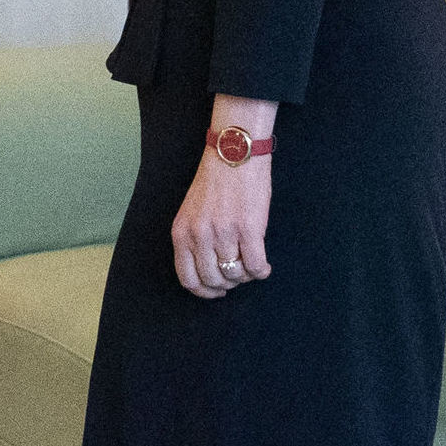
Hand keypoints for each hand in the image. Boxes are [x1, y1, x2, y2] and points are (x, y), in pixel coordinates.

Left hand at [171, 97, 276, 299]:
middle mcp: (200, 236)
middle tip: (238, 275)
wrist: (234, 154)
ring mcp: (224, 234)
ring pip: (235, 275)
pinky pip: (255, 266)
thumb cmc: (215, 182)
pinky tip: (264, 266)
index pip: (188, 279)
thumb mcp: (191, 212)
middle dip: (228, 284)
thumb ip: (194, 239)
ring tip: (251, 266)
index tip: (216, 290)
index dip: (204, 291)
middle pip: (214, 280)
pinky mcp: (248, 229)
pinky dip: (261, 271)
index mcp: (182, 233)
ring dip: (246, 276)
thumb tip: (209, 269)